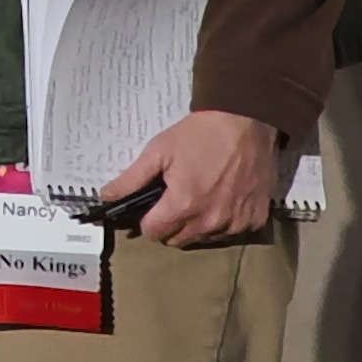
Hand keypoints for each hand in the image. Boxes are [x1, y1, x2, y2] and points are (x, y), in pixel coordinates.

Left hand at [105, 108, 281, 245]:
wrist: (245, 121)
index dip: (148, 220)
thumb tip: (106, 197)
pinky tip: (224, 199)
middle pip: (179, 239)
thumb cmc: (199, 134)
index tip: (152, 207)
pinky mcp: (256, 219)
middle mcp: (210, 222)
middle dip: (171, 224)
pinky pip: (232, 232)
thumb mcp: (159, 151)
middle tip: (176, 198)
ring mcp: (236, 223)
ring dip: (198, 225)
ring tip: (201, 196)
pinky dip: (225, 221)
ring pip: (206, 238)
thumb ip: (131, 179)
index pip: (154, 233)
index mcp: (183, 206)